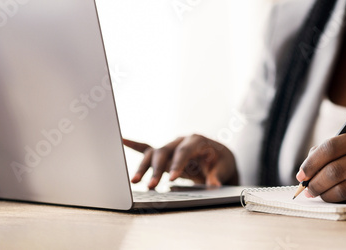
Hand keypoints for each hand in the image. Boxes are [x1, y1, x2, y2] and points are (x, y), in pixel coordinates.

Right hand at [123, 135, 238, 188]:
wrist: (218, 158)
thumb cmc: (221, 161)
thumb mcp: (224, 168)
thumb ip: (217, 175)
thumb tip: (214, 184)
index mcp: (196, 140)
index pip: (184, 152)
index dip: (177, 164)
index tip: (171, 178)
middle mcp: (180, 140)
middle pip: (165, 153)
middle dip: (157, 170)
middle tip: (152, 186)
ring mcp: (170, 146)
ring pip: (154, 154)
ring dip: (144, 167)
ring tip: (135, 181)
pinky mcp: (164, 153)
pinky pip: (147, 147)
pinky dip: (134, 144)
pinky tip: (122, 141)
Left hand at [296, 130, 345, 202]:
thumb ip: (334, 151)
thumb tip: (305, 168)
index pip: (329, 148)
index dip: (311, 162)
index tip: (300, 174)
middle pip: (333, 168)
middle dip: (314, 180)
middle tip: (306, 188)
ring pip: (341, 184)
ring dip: (322, 192)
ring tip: (316, 193)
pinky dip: (335, 198)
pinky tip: (330, 197)